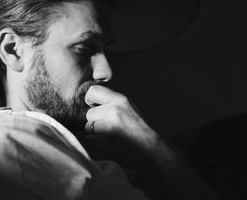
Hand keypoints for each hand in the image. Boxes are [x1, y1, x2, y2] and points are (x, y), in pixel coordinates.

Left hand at [82, 85, 220, 199]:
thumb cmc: (148, 133)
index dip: (92, 101)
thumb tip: (94, 104)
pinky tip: (110, 148)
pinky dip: (96, 146)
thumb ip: (115, 105)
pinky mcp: (103, 144)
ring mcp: (107, 128)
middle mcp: (113, 111)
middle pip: (89, 113)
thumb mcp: (133, 110)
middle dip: (95, 122)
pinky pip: (89, 142)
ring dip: (94, 135)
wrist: (159, 155)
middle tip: (109, 130)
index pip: (93, 91)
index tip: (96, 107)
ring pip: (87, 128)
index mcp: (122, 100)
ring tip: (111, 140)